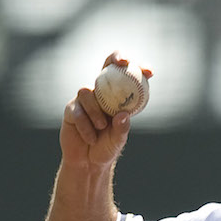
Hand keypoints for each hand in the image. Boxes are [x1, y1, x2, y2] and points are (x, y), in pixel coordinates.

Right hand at [59, 52, 152, 170]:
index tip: (149, 71)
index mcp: (117, 99)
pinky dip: (85, 125)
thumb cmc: (107, 147)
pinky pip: (76, 110)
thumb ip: (121, 128)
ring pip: (87, 92)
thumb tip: (123, 115)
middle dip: (115, 59)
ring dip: (96, 111)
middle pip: (106, 67)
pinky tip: (91, 137)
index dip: (137, 68)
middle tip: (124, 63)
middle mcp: (101, 94)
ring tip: (101, 127)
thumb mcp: (118, 140)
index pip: (127, 78)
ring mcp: (84, 100)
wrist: (88, 162)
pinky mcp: (71, 109)